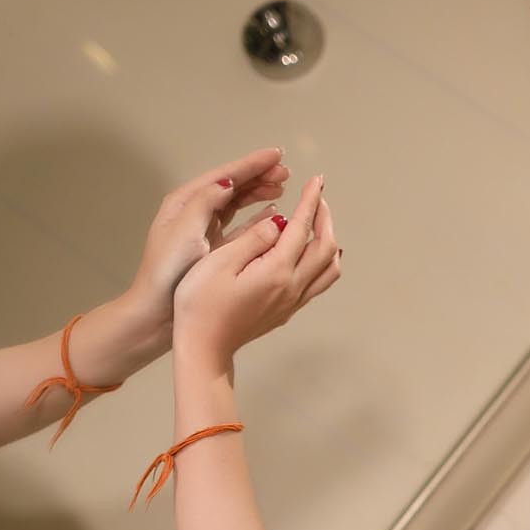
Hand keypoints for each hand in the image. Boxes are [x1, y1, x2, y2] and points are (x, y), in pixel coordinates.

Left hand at [123, 146, 290, 339]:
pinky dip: (257, 218)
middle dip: (258, 176)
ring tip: (281, 187)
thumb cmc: (166, 273)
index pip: (223, 176)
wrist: (156, 311)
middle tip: (285, 171)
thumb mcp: (184, 232)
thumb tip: (228, 182)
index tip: (276, 155)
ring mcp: (204, 232)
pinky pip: (240, 227)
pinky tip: (272, 214)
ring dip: (259, 193)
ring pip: (237, 204)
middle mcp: (194, 213)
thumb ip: (205, 203)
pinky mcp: (213, 250)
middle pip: (231, 186)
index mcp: (185, 204)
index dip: (251, 164)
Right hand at [171, 173, 341, 367]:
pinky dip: (322, 261)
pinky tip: (309, 252)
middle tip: (316, 197)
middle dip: (324, 218)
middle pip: (325, 248)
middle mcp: (292, 288)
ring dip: (328, 240)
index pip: (301, 228)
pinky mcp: (285, 312)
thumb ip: (253, 238)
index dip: (310, 201)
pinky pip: (317, 283)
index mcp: (276, 271)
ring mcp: (291, 302)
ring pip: (328, 269)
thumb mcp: (220, 262)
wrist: (203, 348)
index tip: (316, 181)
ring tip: (316, 222)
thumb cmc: (200, 304)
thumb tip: (280, 221)